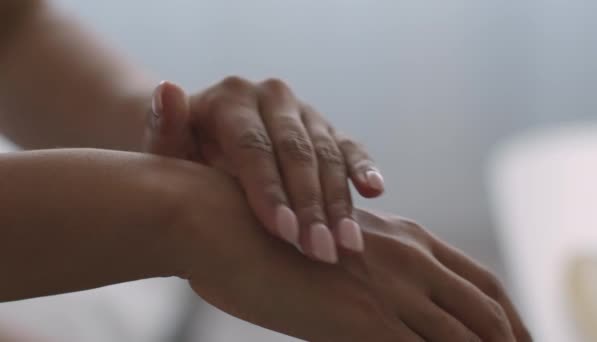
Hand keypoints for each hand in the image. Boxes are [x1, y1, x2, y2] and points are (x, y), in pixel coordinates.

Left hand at [143, 78, 384, 263]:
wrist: (206, 147)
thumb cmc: (182, 156)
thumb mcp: (165, 147)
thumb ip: (163, 125)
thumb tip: (168, 90)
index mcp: (232, 97)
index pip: (254, 146)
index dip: (270, 190)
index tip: (282, 234)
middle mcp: (272, 97)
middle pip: (297, 152)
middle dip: (310, 205)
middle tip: (319, 251)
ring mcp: (303, 112)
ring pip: (327, 154)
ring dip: (339, 202)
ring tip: (347, 244)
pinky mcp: (326, 129)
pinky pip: (349, 148)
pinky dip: (363, 169)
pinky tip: (375, 192)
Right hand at [175, 183, 530, 341]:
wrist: (221, 220)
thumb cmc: (264, 234)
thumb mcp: (330, 248)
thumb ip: (366, 275)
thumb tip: (380, 306)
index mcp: (404, 239)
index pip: (480, 281)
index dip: (506, 314)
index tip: (515, 339)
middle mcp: (409, 258)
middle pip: (489, 311)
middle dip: (513, 341)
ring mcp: (391, 289)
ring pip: (470, 338)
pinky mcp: (364, 319)